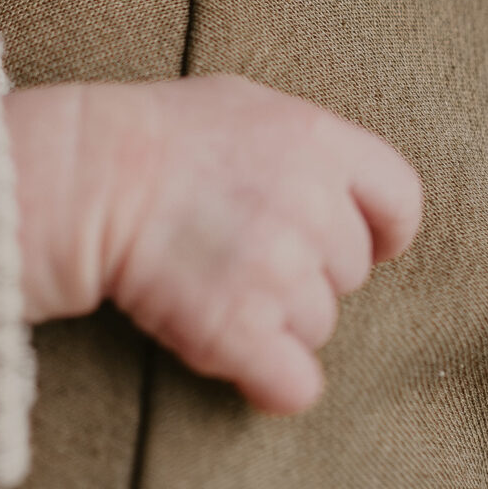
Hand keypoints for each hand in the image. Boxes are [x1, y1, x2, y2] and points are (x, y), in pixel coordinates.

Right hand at [3, 74, 422, 413]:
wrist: (87, 176)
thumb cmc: (159, 135)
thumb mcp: (245, 103)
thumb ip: (309, 144)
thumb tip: (352, 193)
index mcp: (319, 142)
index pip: (400, 201)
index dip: (383, 231)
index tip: (362, 246)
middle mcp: (311, 207)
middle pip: (351, 272)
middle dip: (307, 272)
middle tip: (243, 254)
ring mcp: (277, 271)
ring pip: (318, 327)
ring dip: (277, 320)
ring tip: (217, 285)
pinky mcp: (239, 331)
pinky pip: (294, 386)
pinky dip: (272, 382)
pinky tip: (238, 354)